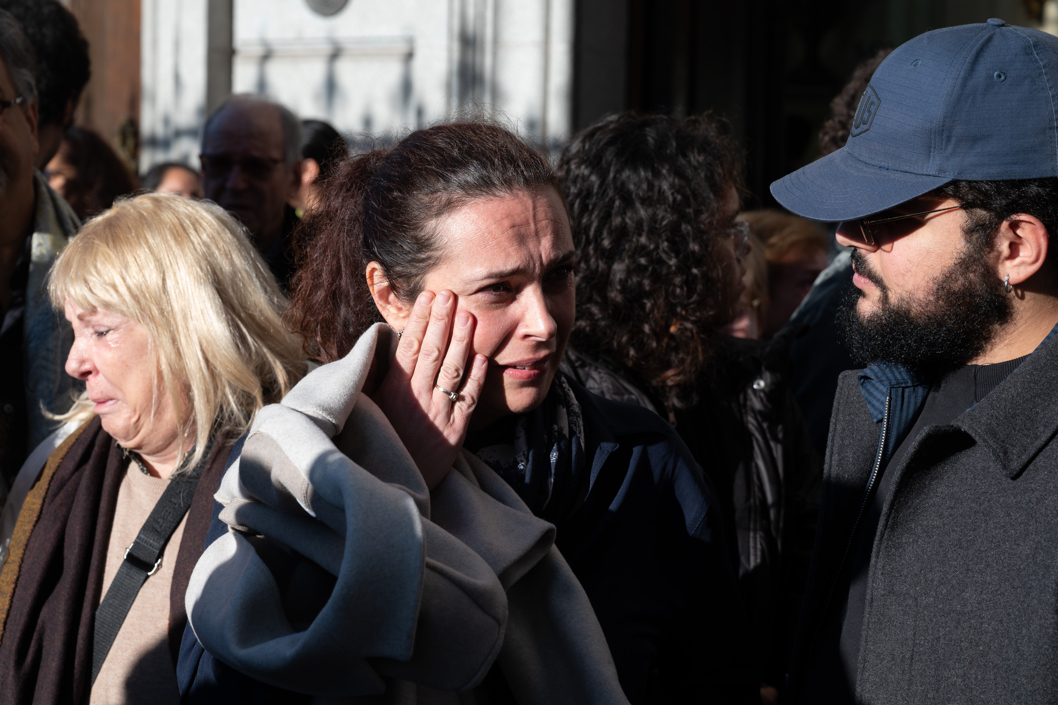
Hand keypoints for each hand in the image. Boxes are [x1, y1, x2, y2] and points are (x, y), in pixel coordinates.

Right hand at [373, 290, 487, 489]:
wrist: (393, 490)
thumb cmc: (380, 444)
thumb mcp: (369, 411)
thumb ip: (377, 380)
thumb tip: (382, 348)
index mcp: (391, 391)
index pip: (408, 347)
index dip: (420, 321)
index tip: (428, 297)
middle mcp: (414, 399)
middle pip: (432, 352)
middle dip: (442, 321)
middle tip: (450, 294)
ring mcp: (436, 414)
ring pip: (452, 371)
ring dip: (462, 341)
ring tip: (468, 315)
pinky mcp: (454, 432)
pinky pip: (468, 400)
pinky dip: (475, 378)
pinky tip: (482, 357)